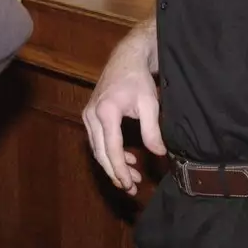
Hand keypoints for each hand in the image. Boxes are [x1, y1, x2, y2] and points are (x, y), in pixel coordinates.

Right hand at [80, 47, 163, 194]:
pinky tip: (128, 159)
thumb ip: (152, 130)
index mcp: (106, 112)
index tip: (130, 184)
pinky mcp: (90, 115)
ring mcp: (88, 115)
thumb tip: (159, 153)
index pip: (112, 149)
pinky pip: (98, 140)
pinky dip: (110, 153)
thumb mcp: (150, 104)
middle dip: (115, 173)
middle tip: (130, 188)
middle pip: (100, 153)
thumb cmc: (138, 79)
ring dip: (113, 165)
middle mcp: (92, 115)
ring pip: (97, 149)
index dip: (120, 169)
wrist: (126, 59)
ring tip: (132, 178)